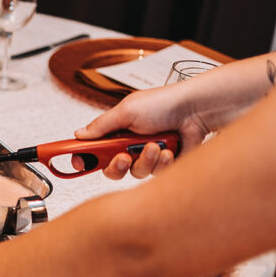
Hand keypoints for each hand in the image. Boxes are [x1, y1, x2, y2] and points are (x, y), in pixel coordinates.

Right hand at [74, 86, 207, 179]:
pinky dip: (161, 161)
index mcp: (116, 130)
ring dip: (145, 160)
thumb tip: (79, 134)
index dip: (84, 158)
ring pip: (134, 173)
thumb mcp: (126, 110)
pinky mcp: (162, 164)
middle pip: (111, 168)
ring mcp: (146, 155)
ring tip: (155, 145)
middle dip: (116, 165)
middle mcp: (129, 144)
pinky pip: (154, 173)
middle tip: (123, 157)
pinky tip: (168, 149)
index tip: (79, 163)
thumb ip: (101, 125)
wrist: (196, 109)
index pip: (93, 149)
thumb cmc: (165, 103)